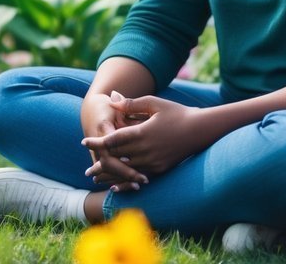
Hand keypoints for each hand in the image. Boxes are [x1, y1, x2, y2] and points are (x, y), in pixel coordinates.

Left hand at [81, 95, 211, 176]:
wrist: (200, 130)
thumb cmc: (176, 113)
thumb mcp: (153, 104)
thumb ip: (131, 104)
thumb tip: (112, 99)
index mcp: (142, 132)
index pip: (113, 139)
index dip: (98, 142)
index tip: (84, 142)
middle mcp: (146, 150)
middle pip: (117, 157)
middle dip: (100, 163)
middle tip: (87, 169)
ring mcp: (153, 161)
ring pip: (126, 170)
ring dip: (110, 176)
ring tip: (96, 180)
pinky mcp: (160, 169)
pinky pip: (139, 177)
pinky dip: (126, 183)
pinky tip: (116, 187)